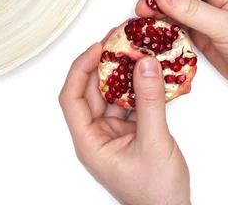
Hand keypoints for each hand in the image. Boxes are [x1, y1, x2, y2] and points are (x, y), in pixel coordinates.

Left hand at [59, 43, 190, 204]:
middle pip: (92, 90)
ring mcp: (113, 133)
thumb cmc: (155, 192)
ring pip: (112, 94)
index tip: (98, 48)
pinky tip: (149, 72)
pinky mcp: (130, 132)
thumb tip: (145, 64)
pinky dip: (139, 87)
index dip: (80, 69)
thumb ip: (150, 102)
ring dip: (123, 72)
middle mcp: (97, 134)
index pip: (72, 98)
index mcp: (89, 142)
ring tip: (135, 49)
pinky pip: (129, 102)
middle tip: (120, 39)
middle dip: (105, 63)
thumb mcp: (154, 142)